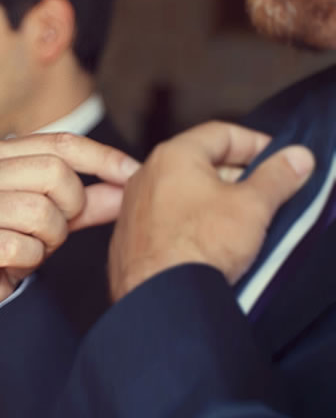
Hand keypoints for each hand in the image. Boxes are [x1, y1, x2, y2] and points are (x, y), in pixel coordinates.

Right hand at [0, 132, 138, 320]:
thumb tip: (129, 187)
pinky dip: (28, 261)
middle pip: (54, 173)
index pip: (59, 144)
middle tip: (59, 228)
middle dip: (71, 206)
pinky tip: (12, 263)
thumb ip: (84, 203)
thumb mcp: (47, 218)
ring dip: (49, 239)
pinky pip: (21, 247)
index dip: (102, 158)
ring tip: (31, 246)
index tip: (132, 176)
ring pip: (40, 212)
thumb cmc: (0, 244)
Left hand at [108, 121, 313, 299]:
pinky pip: (169, 219)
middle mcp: (146, 175)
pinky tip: (213, 243)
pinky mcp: (133, 236)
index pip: (221, 133)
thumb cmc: (197, 245)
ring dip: (216, 201)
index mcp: (173, 156)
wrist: (160, 294)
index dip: (256, 143)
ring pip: (184, 193)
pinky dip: (193, 223)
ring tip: (245, 221)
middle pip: (201, 162)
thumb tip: (295, 158)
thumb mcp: (252, 205)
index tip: (279, 159)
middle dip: (239, 175)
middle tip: (268, 192)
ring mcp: (135, 206)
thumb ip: (277, 176)